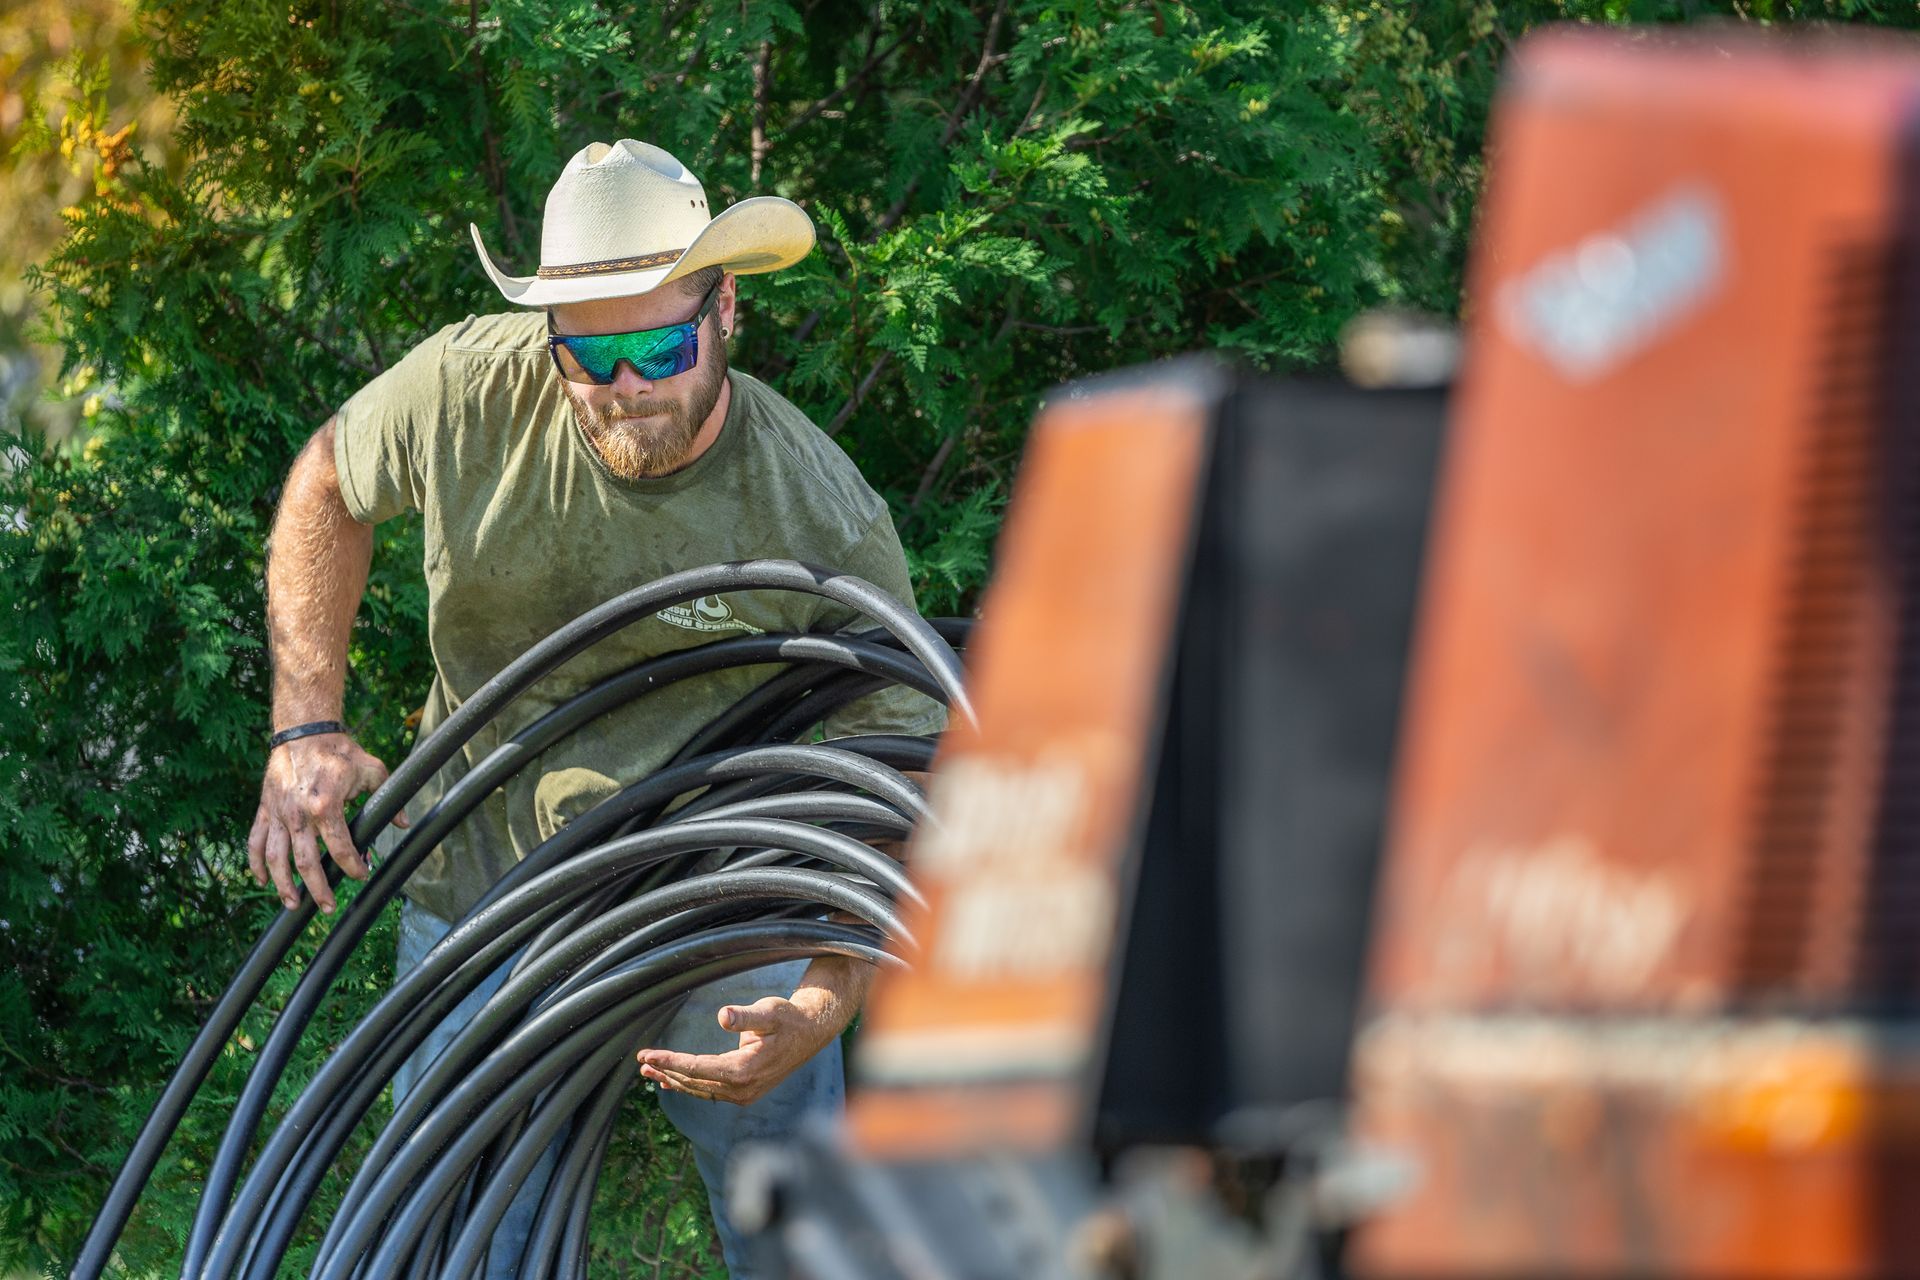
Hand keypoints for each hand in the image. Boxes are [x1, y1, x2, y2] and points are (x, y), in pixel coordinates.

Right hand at [247, 732, 404, 912]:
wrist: (304, 733)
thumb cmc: (340, 752)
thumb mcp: (373, 770)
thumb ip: (388, 799)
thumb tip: (403, 824)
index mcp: (327, 806)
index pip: (340, 847)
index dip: (353, 865)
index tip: (362, 874)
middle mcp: (299, 814)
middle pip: (306, 863)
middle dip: (318, 889)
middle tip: (328, 907)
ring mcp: (278, 814)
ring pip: (276, 859)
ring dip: (284, 885)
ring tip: (293, 905)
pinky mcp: (264, 810)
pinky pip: (255, 842)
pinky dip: (256, 864)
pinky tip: (263, 881)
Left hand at [637, 990, 848, 1106]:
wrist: (811, 1034)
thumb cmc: (789, 1019)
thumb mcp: (769, 1012)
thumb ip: (746, 1016)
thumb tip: (723, 1016)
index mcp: (744, 1071)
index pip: (697, 1068)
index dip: (670, 1061)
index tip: (647, 1056)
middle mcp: (741, 1089)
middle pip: (694, 1082)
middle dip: (666, 1071)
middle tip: (642, 1062)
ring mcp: (743, 1094)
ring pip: (700, 1089)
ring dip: (674, 1080)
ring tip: (649, 1073)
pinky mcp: (744, 1092)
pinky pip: (709, 1091)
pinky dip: (689, 1085)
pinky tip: (671, 1082)